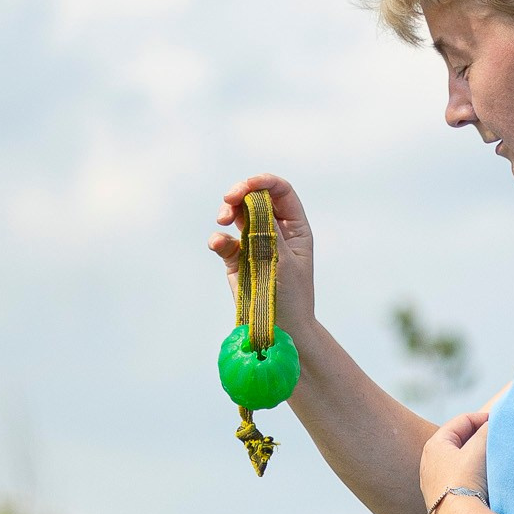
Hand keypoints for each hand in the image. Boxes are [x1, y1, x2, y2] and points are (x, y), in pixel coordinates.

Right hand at [208, 172, 316, 331]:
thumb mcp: (284, 262)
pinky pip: (225, 241)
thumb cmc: (291, 298)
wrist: (280, 331)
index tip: (247, 185)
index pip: (281, 192)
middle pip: (256, 198)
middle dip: (241, 194)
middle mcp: (274, 230)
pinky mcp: (236, 259)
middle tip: (229, 200)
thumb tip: (254, 202)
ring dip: (228, 212)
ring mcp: (254, 243)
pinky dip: (219, 238)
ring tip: (222, 219)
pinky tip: (218, 243)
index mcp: (294, 227)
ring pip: (238, 215)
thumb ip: (269, 231)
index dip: (264, 182)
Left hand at [419, 405, 491, 513]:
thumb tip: (494, 422)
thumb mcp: (478, 450)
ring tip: (493, 458)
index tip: (501, 422)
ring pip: (458, 460)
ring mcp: (433, 481)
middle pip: (459, 440)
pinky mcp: (440, 499)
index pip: (462, 421)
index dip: (484, 418)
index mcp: (435, 444)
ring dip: (475, 456)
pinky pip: (458, 477)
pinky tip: (482, 480)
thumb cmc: (465, 482)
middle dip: (479, 437)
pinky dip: (471, 473)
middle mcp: (429, 461)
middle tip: (498, 438)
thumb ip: (487, 431)